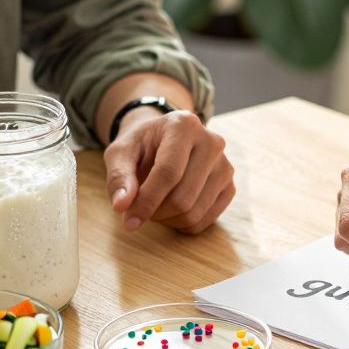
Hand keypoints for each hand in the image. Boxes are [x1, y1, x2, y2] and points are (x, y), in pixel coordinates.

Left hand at [104, 110, 233, 233]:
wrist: (164, 141)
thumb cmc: (141, 146)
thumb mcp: (120, 153)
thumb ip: (118, 176)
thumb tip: (121, 205)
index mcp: (184, 125)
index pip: (168, 172)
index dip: (147, 201)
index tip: (128, 220)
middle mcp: (211, 142)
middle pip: (183, 197)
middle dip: (155, 212)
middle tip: (138, 208)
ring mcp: (225, 165)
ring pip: (194, 212)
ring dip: (167, 219)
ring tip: (154, 206)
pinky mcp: (229, 186)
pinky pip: (206, 220)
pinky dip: (183, 224)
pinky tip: (171, 210)